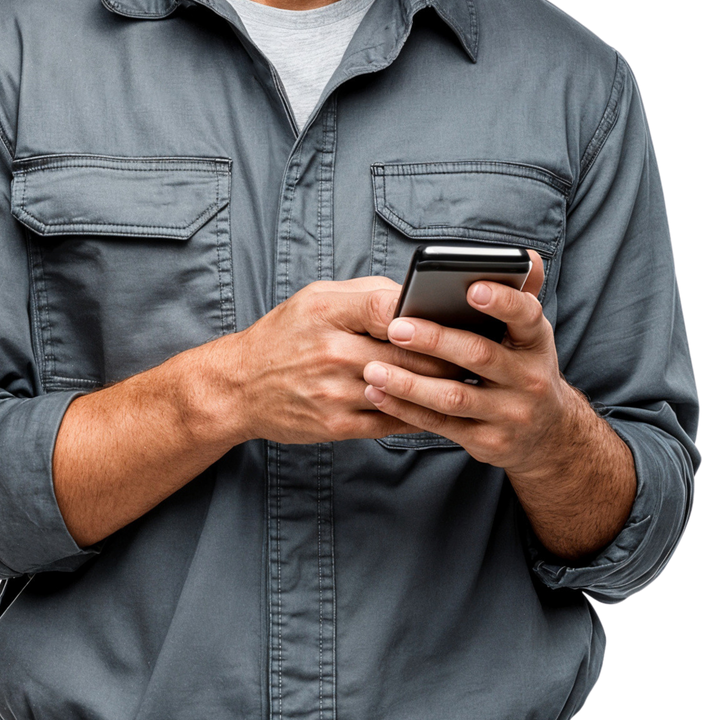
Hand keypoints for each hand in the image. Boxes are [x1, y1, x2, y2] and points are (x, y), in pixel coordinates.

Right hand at [214, 277, 467, 444]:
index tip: (454, 315)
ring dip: (441, 388)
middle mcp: (331, 352)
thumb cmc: (284, 335)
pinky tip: (437, 406)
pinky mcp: (337, 426)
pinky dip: (419, 414)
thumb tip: (416, 296)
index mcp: (328, 312)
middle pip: (409, 355)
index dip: (424, 313)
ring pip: (406, 391)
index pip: (387, 307)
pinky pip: (392, 421)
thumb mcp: (316, 298)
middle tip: (480, 354)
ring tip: (469, 381)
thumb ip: (367, 294)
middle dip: (449, 356)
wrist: (239, 387)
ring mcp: (334, 392)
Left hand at [361, 252, 572, 472]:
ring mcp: (509, 414)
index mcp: (536, 341)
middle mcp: (528, 378)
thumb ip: (521, 292)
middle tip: (396, 327)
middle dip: (435, 340)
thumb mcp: (529, 333)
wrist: (547, 434)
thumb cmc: (523, 366)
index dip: (501, 302)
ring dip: (409, 383)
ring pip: (454, 396)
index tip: (470, 288)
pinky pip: (441, 424)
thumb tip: (525, 255)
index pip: (525, 316)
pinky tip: (377, 393)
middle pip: (479, 355)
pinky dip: (405, 409)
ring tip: (372, 367)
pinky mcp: (487, 441)